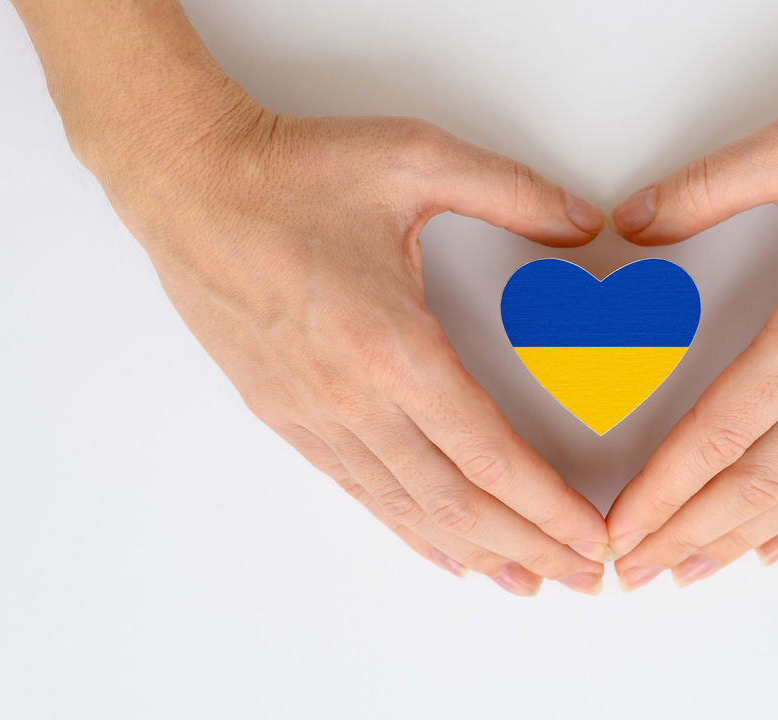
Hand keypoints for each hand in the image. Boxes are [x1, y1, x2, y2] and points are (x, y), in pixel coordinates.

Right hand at [92, 84, 609, 594]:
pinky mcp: (286, 418)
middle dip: (528, 548)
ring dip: (475, 553)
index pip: (489, 455)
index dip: (548, 507)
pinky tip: (444, 553)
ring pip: (409, 510)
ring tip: (525, 583)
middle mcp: (353, 400)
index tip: (590, 538)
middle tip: (580, 578)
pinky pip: (361, 492)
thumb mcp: (416, 159)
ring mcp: (315, 417)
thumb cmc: (294, 174)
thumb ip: (513, 192)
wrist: (186, 184)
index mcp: (393, 347)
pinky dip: (411, 531)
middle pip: (457, 502)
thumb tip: (583, 223)